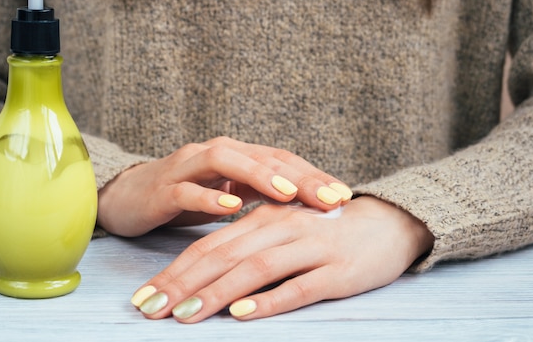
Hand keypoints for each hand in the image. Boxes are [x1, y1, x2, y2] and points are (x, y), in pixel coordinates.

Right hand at [97, 136, 352, 235]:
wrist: (126, 196)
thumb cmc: (183, 196)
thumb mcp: (227, 194)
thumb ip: (258, 193)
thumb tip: (304, 204)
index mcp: (235, 156)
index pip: (281, 160)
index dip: (313, 175)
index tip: (344, 196)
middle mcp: (214, 153)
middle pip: (262, 156)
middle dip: (299, 177)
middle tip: (331, 198)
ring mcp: (187, 167)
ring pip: (226, 162)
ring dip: (259, 176)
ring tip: (289, 194)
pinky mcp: (162, 188)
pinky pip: (187, 189)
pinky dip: (210, 197)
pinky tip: (231, 207)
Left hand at [131, 196, 434, 322]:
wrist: (388, 223)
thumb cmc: (328, 230)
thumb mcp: (285, 230)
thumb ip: (251, 246)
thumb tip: (209, 277)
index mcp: (265, 218)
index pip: (211, 245)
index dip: (175, 271)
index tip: (145, 297)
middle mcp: (282, 227)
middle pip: (223, 255)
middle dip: (182, 284)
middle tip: (149, 310)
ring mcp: (310, 247)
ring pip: (255, 268)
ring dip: (216, 292)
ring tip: (184, 315)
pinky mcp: (336, 270)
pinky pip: (299, 286)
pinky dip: (270, 300)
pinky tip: (243, 313)